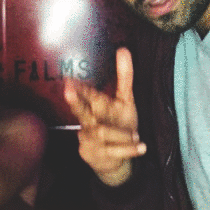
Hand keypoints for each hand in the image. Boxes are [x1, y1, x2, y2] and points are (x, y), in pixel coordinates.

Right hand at [64, 47, 145, 186]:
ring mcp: (90, 140)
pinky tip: (141, 147)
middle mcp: (88, 122)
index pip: (86, 95)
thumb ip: (124, 76)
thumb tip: (123, 48)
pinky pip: (113, 151)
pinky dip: (129, 149)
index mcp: (94, 107)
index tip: (69, 80)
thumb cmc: (118, 125)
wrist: (115, 161)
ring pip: (102, 132)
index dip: (78, 88)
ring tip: (136, 135)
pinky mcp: (97, 156)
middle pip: (81, 111)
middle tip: (67, 91)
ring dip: (121, 134)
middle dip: (75, 102)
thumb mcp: (124, 100)